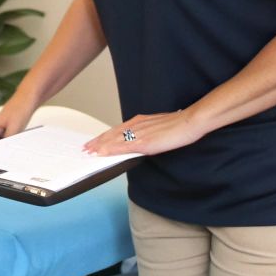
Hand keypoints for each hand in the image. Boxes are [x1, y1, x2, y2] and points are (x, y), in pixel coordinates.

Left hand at [83, 110, 204, 156]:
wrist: (190, 121)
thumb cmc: (179, 124)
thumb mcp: (159, 127)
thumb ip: (148, 132)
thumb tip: (141, 140)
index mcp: (140, 121)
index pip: (117, 129)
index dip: (104, 136)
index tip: (95, 141)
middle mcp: (136, 125)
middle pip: (111, 134)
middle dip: (97, 141)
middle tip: (85, 148)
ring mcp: (139, 133)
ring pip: (113, 140)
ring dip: (99, 146)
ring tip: (88, 152)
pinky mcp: (144, 142)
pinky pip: (123, 147)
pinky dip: (110, 150)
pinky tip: (102, 154)